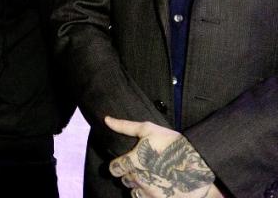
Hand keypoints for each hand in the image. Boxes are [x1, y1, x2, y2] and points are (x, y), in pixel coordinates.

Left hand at [105, 116, 221, 197]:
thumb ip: (125, 126)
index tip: (125, 162)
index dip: (117, 165)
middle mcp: (140, 179)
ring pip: (135, 193)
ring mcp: (151, 193)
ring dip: (139, 186)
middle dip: (131, 175)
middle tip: (143, 168)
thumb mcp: (149, 129)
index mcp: (134, 162)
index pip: (114, 169)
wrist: (202, 162)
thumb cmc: (174, 143)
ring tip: (151, 178)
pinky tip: (158, 187)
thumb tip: (106, 120)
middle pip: (126, 181)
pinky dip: (150, 195)